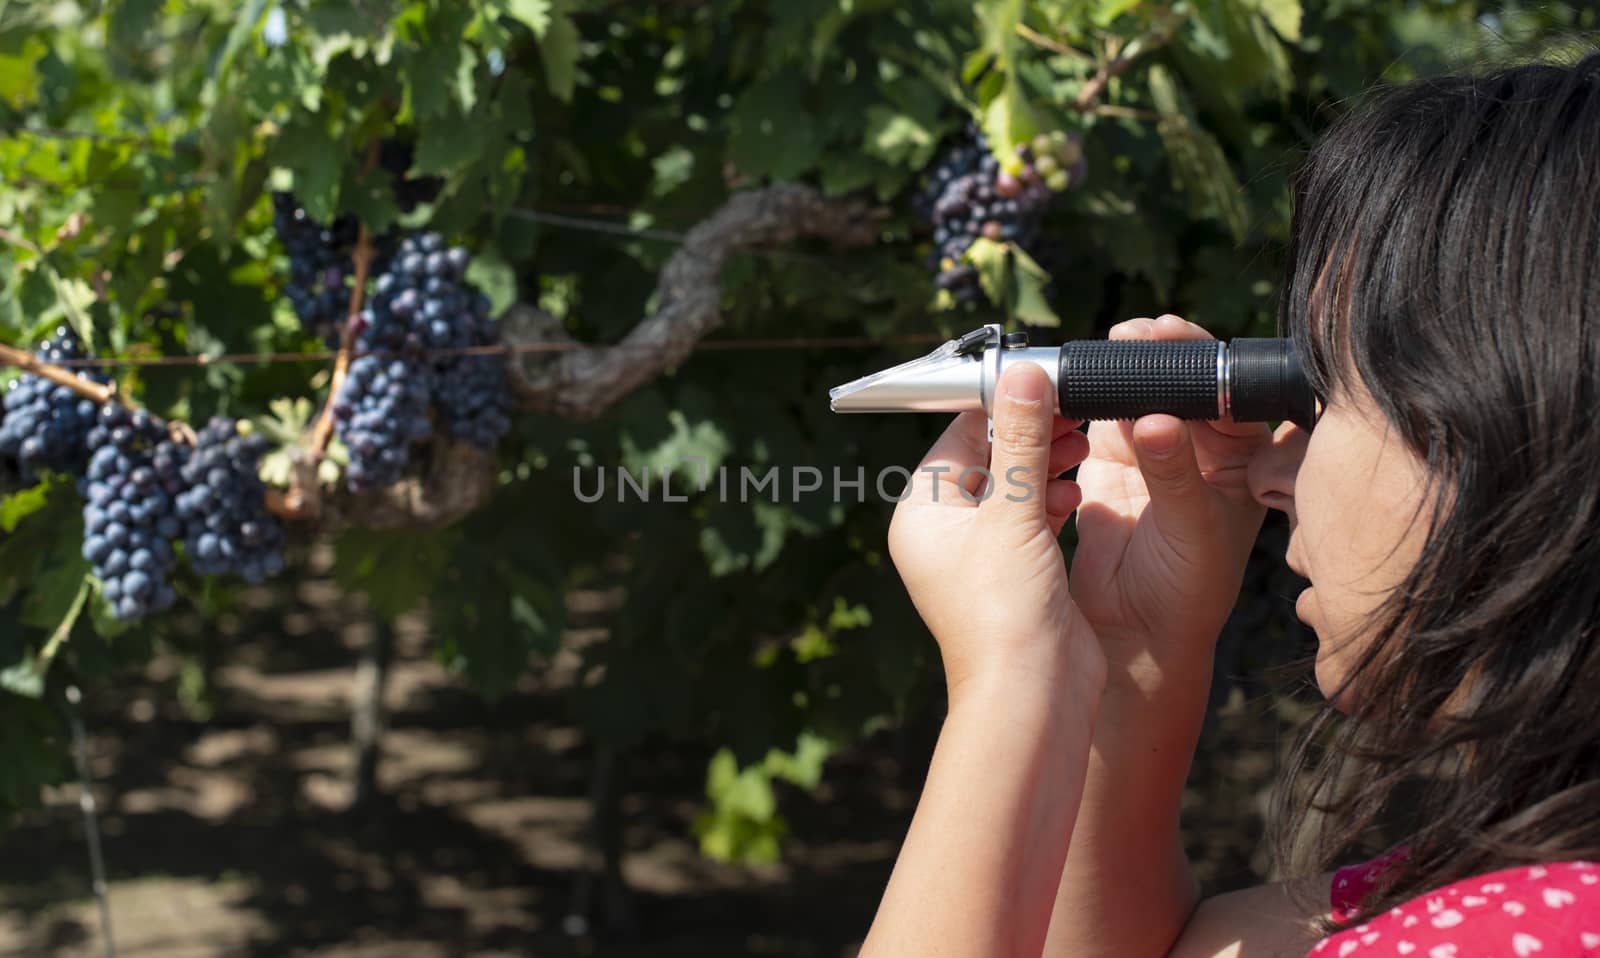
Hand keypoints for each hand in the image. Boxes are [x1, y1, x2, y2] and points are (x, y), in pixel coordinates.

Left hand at [887, 361, 1106, 706]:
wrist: (1031, 698)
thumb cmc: (1005, 613)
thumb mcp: (1014, 514)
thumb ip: (1022, 440)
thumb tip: (1021, 375)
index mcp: (921, 514)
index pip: (957, 435)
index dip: (1002, 405)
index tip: (1043, 379)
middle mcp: (942, 533)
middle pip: (987, 458)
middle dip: (1031, 434)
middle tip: (1073, 410)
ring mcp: (977, 555)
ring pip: (1013, 487)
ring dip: (1046, 464)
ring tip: (1081, 447)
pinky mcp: (1012, 573)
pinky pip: (1030, 518)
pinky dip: (1053, 500)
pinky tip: (1078, 493)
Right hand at [1068, 315, 1270, 685]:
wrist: (1136, 632)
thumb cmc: (1188, 590)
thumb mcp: (1192, 530)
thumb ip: (1175, 474)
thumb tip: (1157, 418)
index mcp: (1240, 453)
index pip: (1226, 388)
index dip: (1201, 356)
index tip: (1171, 334)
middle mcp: (1198, 442)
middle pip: (1178, 378)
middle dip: (1154, 351)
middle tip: (1129, 334)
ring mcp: (1149, 447)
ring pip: (1134, 389)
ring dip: (1114, 370)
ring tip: (1097, 355)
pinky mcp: (1105, 458)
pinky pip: (1092, 416)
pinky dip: (1080, 400)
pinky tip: (1070, 391)